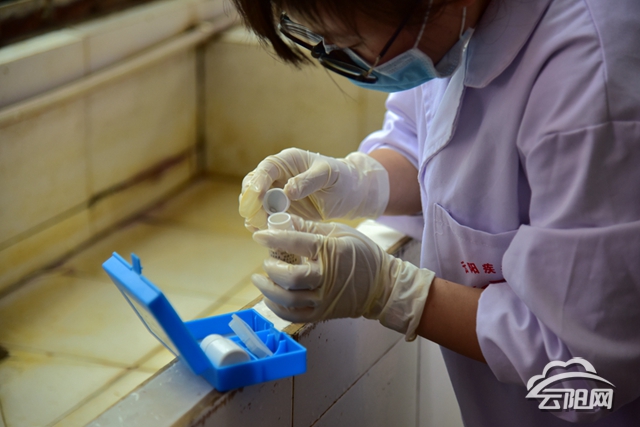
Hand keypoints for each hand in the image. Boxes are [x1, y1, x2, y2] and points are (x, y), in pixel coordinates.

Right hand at [238, 148, 388, 230]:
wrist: (351, 193)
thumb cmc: (342, 178)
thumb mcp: (329, 176)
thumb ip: (309, 181)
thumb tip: (287, 191)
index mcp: (288, 161)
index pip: (266, 169)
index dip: (257, 182)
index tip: (255, 197)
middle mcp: (278, 176)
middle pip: (253, 186)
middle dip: (250, 201)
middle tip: (253, 217)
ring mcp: (278, 193)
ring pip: (255, 203)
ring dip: (253, 215)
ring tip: (257, 227)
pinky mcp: (281, 210)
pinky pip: (266, 216)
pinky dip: (261, 224)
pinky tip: (262, 231)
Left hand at [251, 216, 434, 339]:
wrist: (382, 286)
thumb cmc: (362, 254)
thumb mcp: (340, 232)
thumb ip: (310, 228)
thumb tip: (283, 221)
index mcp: (332, 252)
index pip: (296, 244)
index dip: (273, 239)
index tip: (258, 236)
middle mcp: (327, 278)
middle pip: (290, 277)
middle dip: (272, 268)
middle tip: (266, 260)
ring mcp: (324, 299)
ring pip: (288, 299)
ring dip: (269, 289)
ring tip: (260, 279)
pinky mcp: (322, 314)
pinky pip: (293, 316)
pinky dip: (277, 309)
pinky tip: (270, 298)